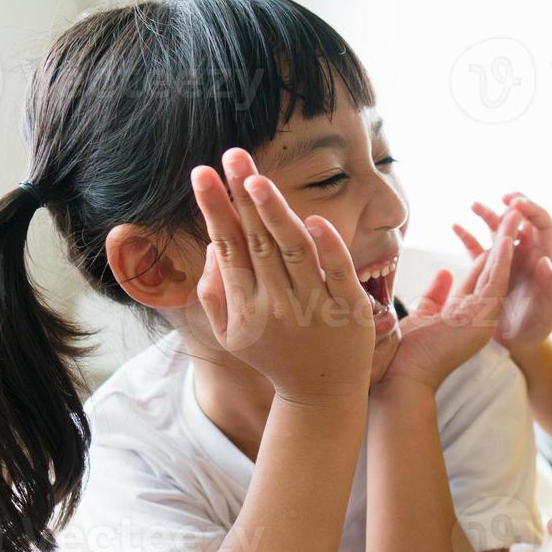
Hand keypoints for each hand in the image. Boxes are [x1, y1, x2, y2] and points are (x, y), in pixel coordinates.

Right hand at [191, 148, 374, 404]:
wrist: (322, 396)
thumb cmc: (275, 357)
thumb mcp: (232, 334)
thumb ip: (215, 293)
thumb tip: (212, 245)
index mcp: (245, 306)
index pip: (227, 247)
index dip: (215, 209)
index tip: (202, 173)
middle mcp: (276, 304)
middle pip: (257, 241)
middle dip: (242, 196)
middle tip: (232, 155)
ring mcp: (314, 306)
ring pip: (292, 251)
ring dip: (275, 213)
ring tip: (258, 179)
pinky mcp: (349, 309)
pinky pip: (337, 272)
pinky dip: (326, 246)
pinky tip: (312, 219)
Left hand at [378, 209, 520, 394]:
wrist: (402, 379)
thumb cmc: (404, 355)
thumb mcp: (422, 316)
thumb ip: (435, 296)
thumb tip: (444, 273)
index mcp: (466, 315)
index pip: (481, 276)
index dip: (490, 251)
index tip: (497, 228)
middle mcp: (480, 316)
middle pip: (496, 270)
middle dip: (505, 239)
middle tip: (513, 212)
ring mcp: (484, 317)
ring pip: (500, 271)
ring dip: (508, 241)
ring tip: (516, 214)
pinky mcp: (483, 317)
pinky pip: (496, 281)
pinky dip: (502, 258)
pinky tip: (506, 237)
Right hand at [453, 193, 551, 349]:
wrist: (519, 345)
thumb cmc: (538, 328)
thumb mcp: (548, 312)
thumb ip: (551, 288)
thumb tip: (545, 262)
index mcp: (542, 258)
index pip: (542, 224)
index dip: (531, 210)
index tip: (514, 204)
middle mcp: (526, 255)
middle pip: (520, 221)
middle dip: (511, 205)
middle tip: (502, 197)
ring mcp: (507, 261)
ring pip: (498, 231)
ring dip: (487, 215)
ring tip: (473, 205)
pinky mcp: (490, 271)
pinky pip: (478, 248)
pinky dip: (467, 236)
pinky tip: (455, 226)